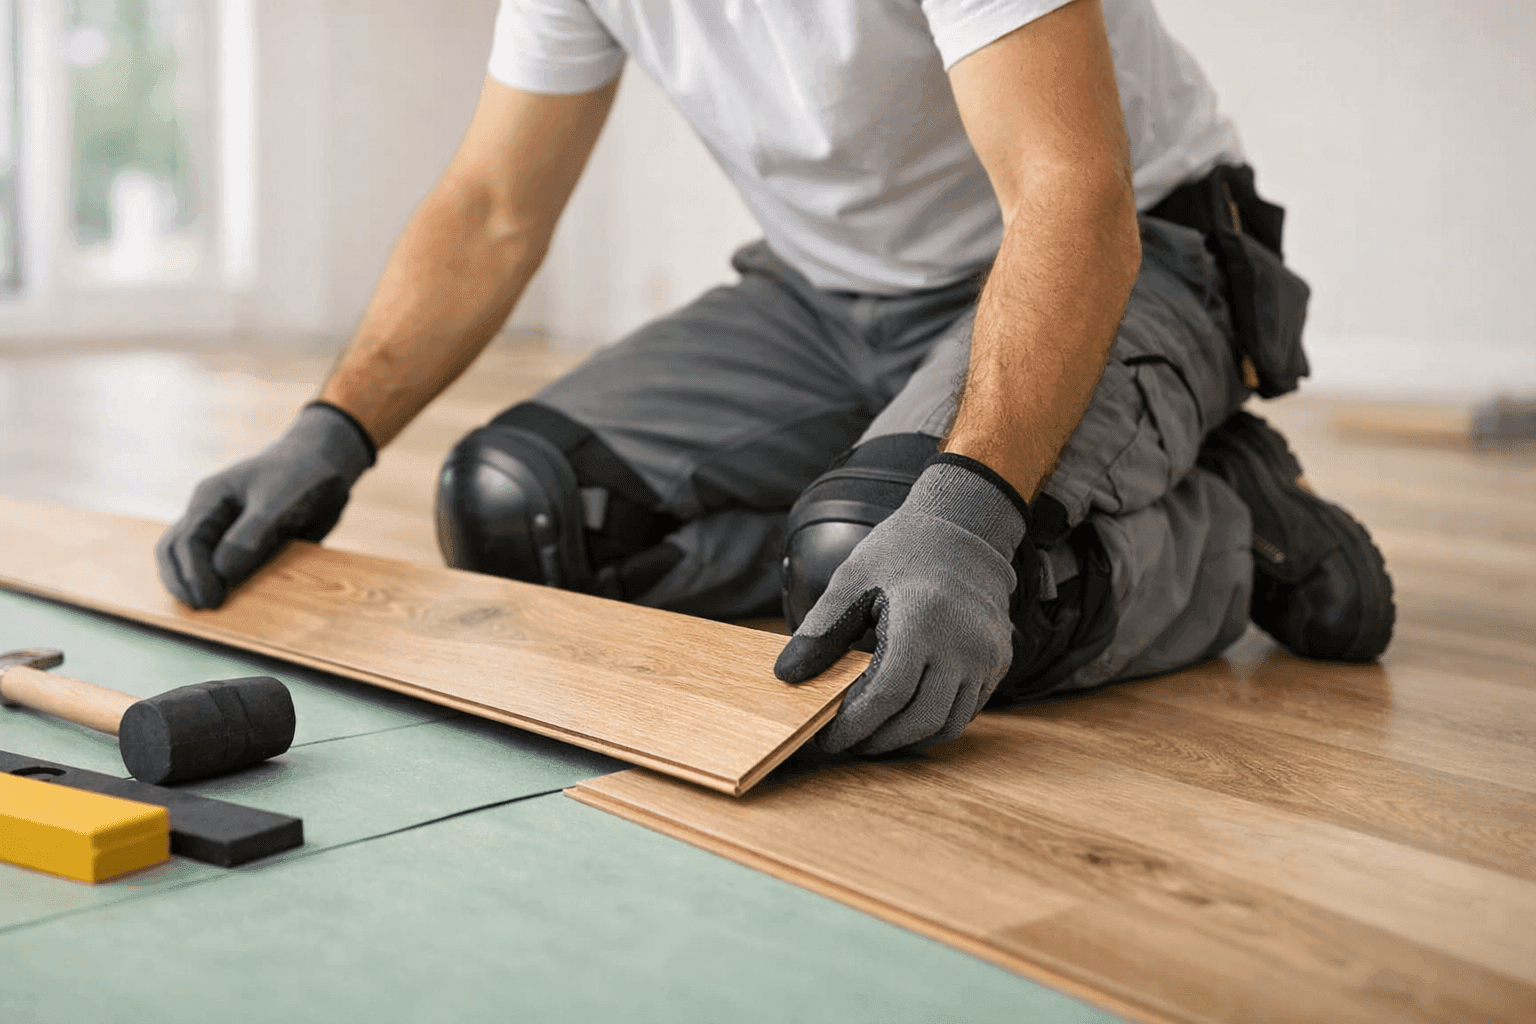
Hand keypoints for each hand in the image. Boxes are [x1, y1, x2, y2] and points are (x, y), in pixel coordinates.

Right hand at [156, 403, 374, 607]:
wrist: (328, 465)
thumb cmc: (302, 474)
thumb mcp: (279, 501)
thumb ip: (251, 535)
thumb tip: (223, 573)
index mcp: (210, 499)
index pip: (185, 542)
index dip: (194, 575)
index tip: (211, 600)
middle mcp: (209, 515)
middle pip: (174, 552)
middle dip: (184, 582)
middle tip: (205, 610)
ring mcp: (223, 529)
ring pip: (189, 560)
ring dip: (192, 584)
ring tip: (207, 609)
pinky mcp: (243, 543)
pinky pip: (220, 566)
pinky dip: (218, 583)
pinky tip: (227, 600)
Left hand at [774, 454, 1027, 754]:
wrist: (965, 529)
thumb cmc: (903, 551)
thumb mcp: (852, 580)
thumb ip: (820, 631)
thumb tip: (786, 676)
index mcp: (923, 621)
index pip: (887, 695)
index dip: (854, 725)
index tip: (827, 739)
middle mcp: (963, 645)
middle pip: (918, 720)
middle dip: (877, 741)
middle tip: (846, 743)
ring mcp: (987, 656)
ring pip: (946, 724)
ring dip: (907, 738)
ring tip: (873, 736)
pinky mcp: (998, 662)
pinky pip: (967, 710)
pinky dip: (934, 722)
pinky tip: (905, 716)